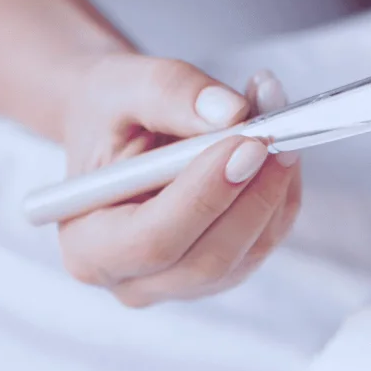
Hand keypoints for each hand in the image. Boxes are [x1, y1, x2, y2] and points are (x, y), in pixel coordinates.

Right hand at [55, 54, 301, 306]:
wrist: (118, 127)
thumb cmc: (111, 110)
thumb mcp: (126, 85)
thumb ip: (172, 93)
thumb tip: (233, 113)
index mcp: (87, 247)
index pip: (155, 240)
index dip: (207, 196)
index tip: (247, 144)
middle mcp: (135, 280)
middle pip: (211, 258)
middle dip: (253, 194)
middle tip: (277, 134)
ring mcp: (184, 284)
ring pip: (251, 250)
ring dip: (276, 186)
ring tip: (278, 122)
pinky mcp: (225, 271)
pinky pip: (269, 238)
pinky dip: (282, 192)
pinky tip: (277, 148)